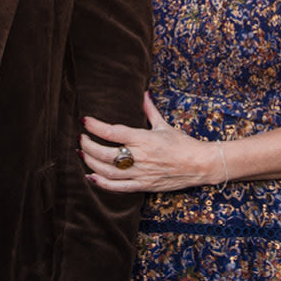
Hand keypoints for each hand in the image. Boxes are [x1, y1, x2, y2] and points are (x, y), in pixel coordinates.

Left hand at [81, 94, 218, 192]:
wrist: (199, 165)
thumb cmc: (183, 144)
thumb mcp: (164, 125)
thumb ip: (150, 110)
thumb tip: (144, 94)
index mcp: (143, 139)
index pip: (112, 132)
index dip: (95, 126)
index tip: (85, 121)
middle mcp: (139, 157)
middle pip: (104, 153)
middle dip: (87, 146)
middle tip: (81, 139)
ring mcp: (140, 173)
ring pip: (107, 171)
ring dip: (90, 162)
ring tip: (83, 154)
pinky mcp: (143, 185)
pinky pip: (117, 187)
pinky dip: (101, 183)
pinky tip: (91, 176)